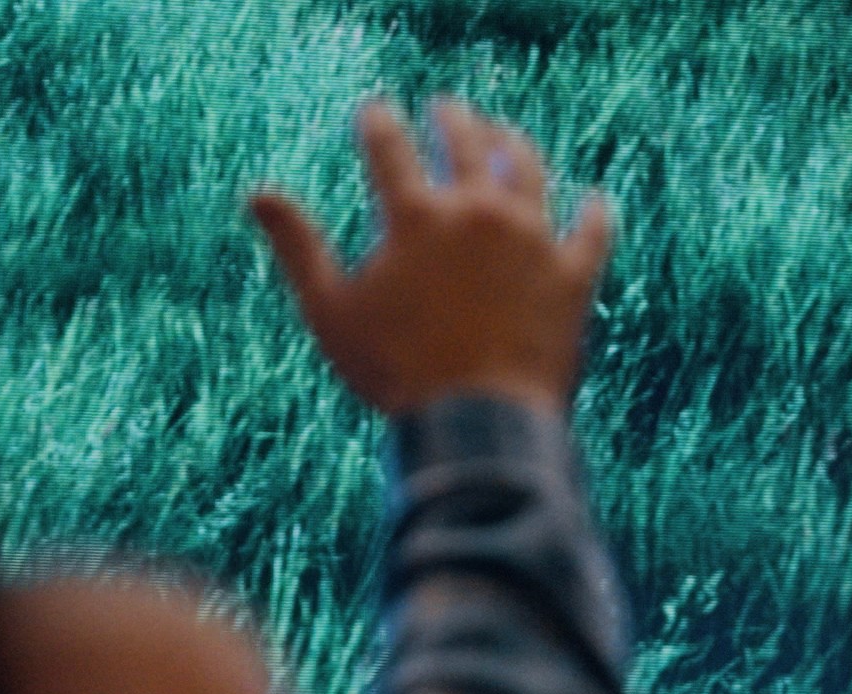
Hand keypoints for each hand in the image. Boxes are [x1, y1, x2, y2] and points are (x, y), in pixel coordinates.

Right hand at [248, 99, 613, 417]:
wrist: (479, 425)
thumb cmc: (396, 374)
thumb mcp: (330, 312)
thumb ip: (297, 247)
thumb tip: (257, 192)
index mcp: (414, 216)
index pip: (388, 145)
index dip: (377, 121)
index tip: (374, 111)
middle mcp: (478, 212)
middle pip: (465, 141)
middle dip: (451, 119)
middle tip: (446, 110)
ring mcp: (532, 239)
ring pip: (528, 169)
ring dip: (514, 145)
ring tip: (505, 136)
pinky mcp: (574, 274)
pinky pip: (593, 229)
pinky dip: (594, 211)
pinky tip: (594, 200)